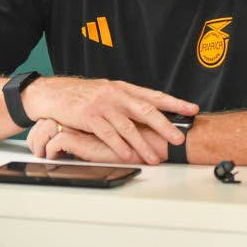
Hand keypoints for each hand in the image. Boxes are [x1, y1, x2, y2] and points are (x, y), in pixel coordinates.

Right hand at [22, 77, 197, 164]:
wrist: (54, 93)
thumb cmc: (84, 95)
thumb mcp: (109, 92)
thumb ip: (128, 101)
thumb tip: (151, 112)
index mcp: (125, 89)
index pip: (154, 96)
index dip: (175, 103)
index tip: (192, 109)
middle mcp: (117, 95)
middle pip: (146, 111)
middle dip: (165, 126)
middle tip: (178, 138)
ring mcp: (103, 106)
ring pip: (129, 127)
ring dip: (143, 145)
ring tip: (155, 158)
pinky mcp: (90, 118)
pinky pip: (109, 135)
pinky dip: (121, 147)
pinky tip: (130, 156)